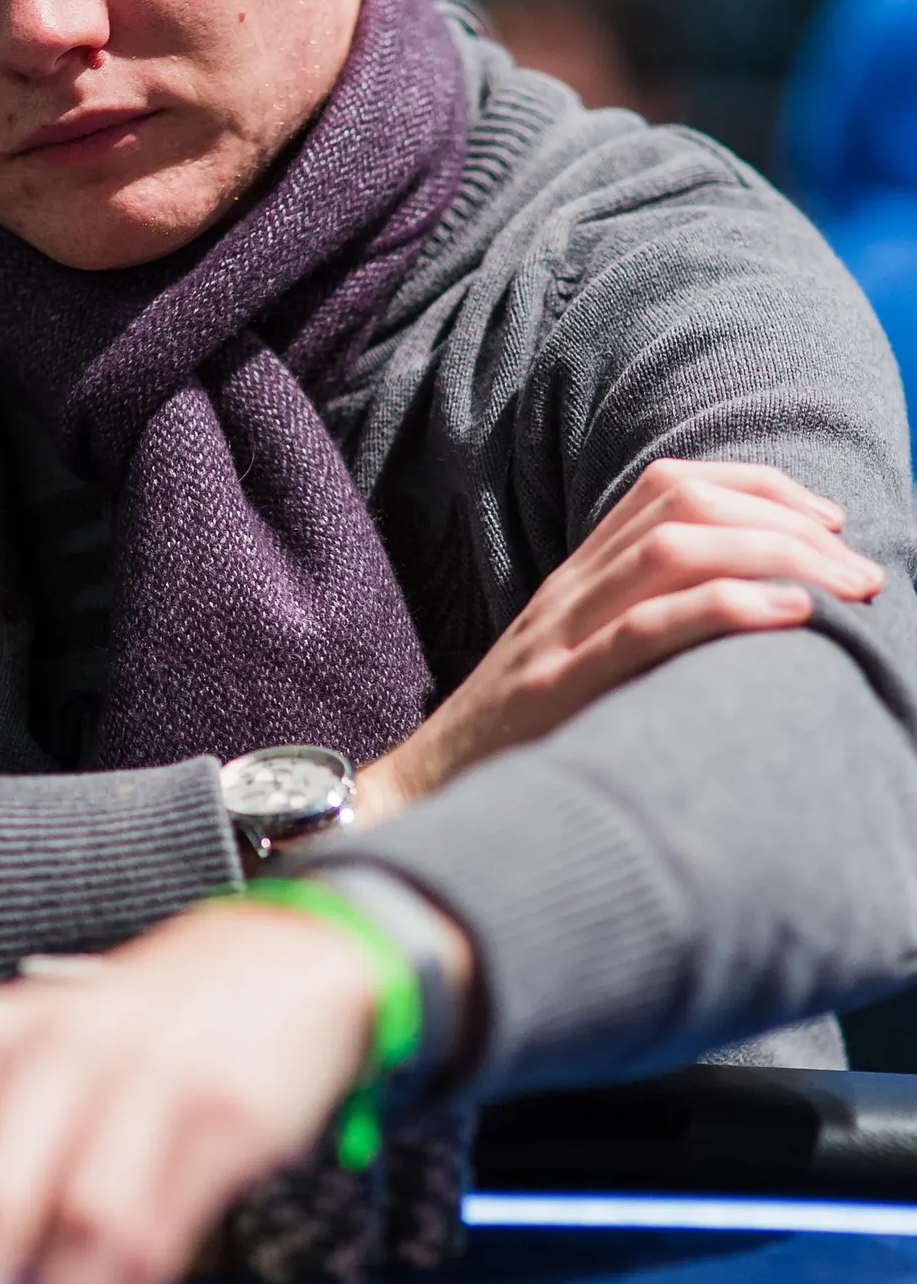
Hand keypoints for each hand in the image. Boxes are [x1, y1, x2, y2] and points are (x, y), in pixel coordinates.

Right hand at [353, 459, 882, 820]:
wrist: (422, 799)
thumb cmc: (513, 750)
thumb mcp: (573, 669)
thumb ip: (637, 634)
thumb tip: (747, 624)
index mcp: (575, 581)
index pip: (667, 485)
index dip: (757, 484)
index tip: (827, 517)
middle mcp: (568, 593)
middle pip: (683, 506)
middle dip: (787, 522)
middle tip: (861, 568)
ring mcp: (559, 637)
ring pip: (674, 550)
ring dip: (776, 554)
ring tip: (844, 588)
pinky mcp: (557, 691)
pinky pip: (648, 627)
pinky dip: (728, 608)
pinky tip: (789, 614)